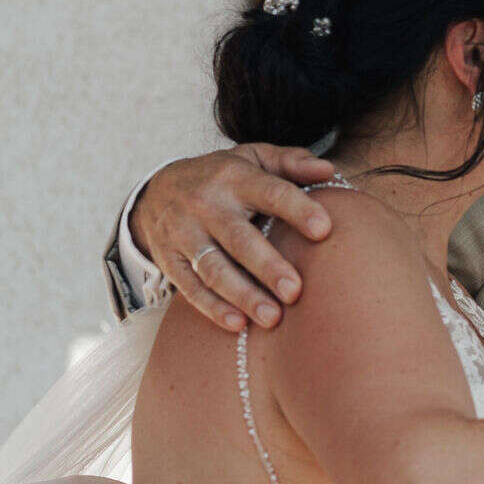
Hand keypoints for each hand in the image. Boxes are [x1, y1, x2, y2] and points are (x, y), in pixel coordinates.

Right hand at [131, 144, 337, 331]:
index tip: (324, 230)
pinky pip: (190, 287)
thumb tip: (328, 171)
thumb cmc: (223, 177)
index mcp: (235, 177)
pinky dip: (212, 307)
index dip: (297, 209)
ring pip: (213, 268)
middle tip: (295, 292)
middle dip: (267, 266)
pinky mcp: (169, 260)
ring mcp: (184, 233)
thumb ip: (292, 163)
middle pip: (239, 238)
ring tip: (272, 318)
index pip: (270, 192)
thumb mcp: (254, 158)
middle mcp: (206, 204)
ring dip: (242, 294)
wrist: (155, 191)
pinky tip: (237, 324)